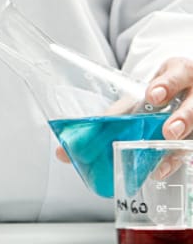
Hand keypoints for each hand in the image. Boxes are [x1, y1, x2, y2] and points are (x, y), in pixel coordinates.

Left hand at [55, 57, 192, 162]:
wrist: (173, 96)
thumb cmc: (152, 99)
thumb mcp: (133, 101)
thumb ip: (105, 120)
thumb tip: (63, 151)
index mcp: (179, 73)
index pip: (178, 73)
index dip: (167, 84)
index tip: (152, 95)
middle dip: (183, 117)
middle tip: (167, 131)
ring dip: (182, 141)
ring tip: (165, 154)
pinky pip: (192, 147)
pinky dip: (178, 159)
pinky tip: (162, 170)